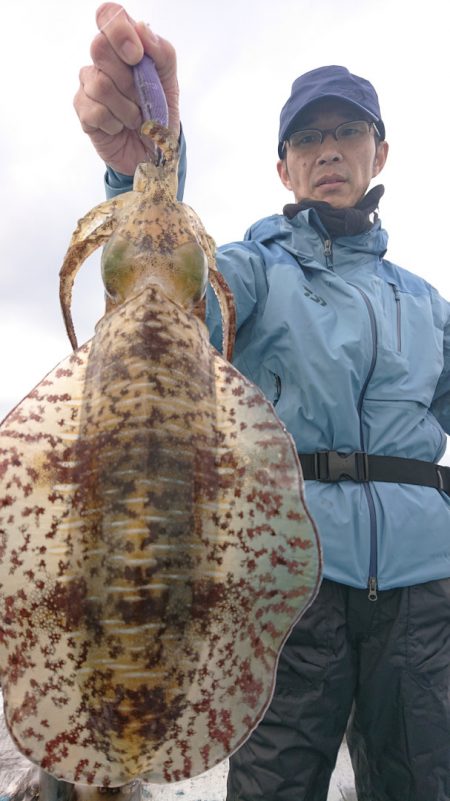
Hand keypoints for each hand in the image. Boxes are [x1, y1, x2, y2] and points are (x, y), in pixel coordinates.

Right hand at [74, 3, 179, 175]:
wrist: (155, 153)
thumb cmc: (160, 113)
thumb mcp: (170, 82)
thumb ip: (162, 53)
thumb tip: (141, 29)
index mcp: (123, 46)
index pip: (108, 15)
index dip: (119, 30)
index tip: (137, 56)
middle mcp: (102, 61)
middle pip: (99, 47)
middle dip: (128, 79)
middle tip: (141, 97)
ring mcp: (89, 85)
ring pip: (99, 84)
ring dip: (126, 108)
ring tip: (135, 119)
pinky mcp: (83, 111)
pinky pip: (95, 111)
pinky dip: (115, 123)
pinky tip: (120, 127)